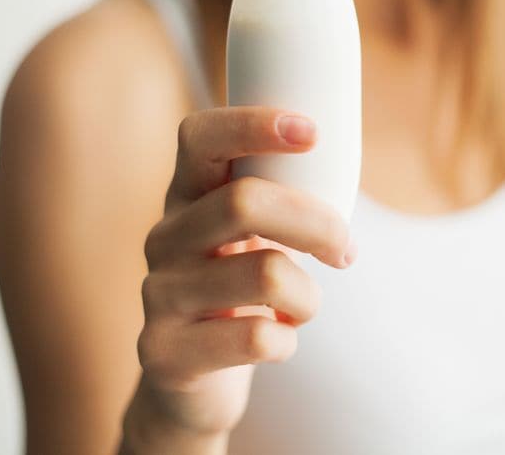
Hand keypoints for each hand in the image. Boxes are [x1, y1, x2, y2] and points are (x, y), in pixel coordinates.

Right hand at [121, 107, 354, 451]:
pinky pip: (258, 340)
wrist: (187, 381)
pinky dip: (287, 342)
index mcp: (188, 196)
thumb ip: (279, 195)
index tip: (312, 131)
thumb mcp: (250, 236)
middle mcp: (165, 237)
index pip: (199, 137)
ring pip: (266, 274)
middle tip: (345, 248)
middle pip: (244, 202)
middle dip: (316, 222)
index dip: (253, 124)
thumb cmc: (237, 291)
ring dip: (308, 295)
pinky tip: (277, 341)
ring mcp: (159, 295)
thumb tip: (341, 158)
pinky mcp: (164, 352)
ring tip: (303, 305)